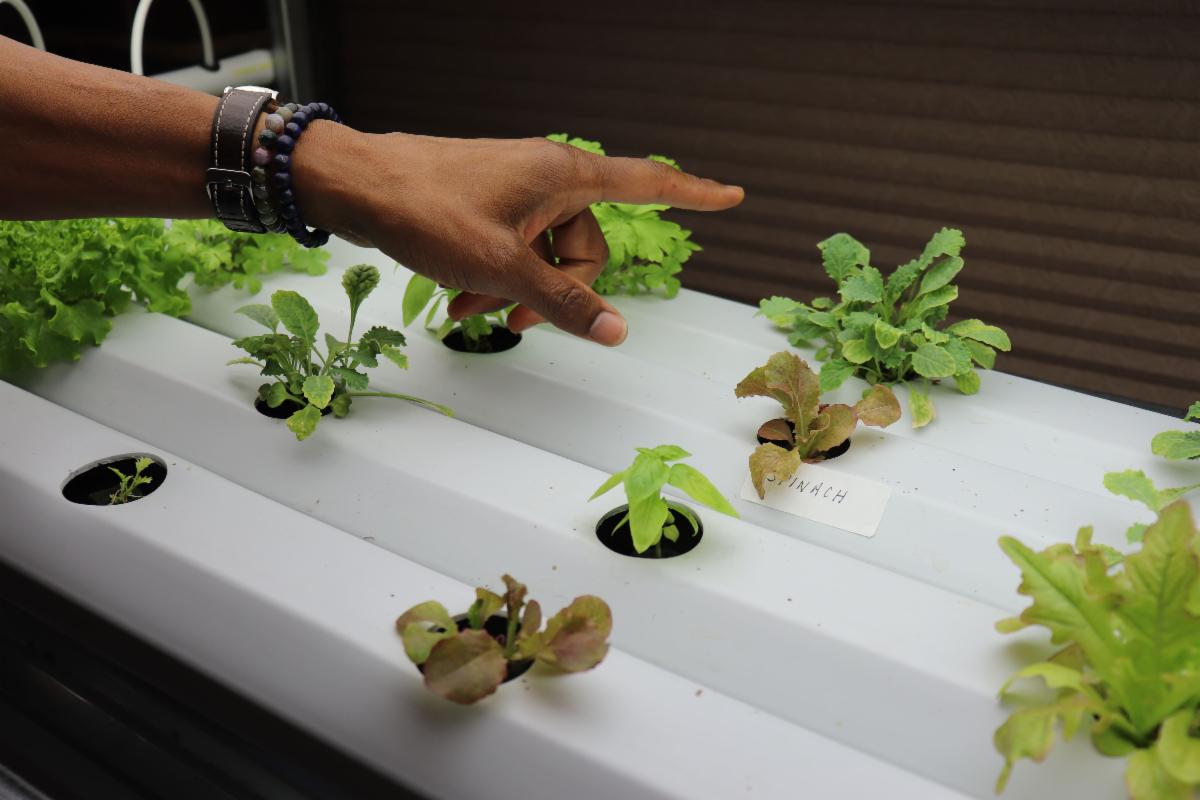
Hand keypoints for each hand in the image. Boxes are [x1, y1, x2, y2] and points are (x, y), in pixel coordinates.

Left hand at [296, 126, 743, 345]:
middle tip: (516, 321)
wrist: (355, 185)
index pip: (646, 183)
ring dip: (514, 294)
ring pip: (543, 256)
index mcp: (564, 176)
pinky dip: (493, 281)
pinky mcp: (488, 206)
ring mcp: (515, 192)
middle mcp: (546, 178)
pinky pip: (512, 251)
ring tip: (471, 315)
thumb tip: (617, 332)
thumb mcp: (503, 266)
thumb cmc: (428, 209)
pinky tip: (457, 306)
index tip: (732, 196)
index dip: (692, 194)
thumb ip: (563, 302)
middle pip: (586, 246)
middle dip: (555, 292)